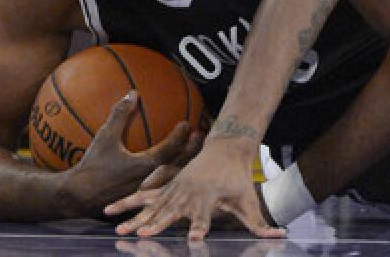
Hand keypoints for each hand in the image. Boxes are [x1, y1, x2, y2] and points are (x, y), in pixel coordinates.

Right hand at [59, 91, 201, 218]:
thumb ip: (120, 114)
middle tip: (200, 135)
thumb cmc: (92, 166)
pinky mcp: (142, 198)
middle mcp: (151, 179)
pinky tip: (169, 167)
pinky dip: (170, 174)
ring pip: (173, 177)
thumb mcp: (104, 137)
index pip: (171, 149)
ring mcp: (148, 191)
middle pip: (180, 165)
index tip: (187, 123)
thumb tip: (133, 92)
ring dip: (185, 163)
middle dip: (193, 150)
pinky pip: (162, 185)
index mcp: (146, 165)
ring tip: (192, 151)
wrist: (78, 197)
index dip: (181, 136)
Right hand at [105, 141, 283, 240]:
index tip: (193, 241)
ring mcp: (174, 190)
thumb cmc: (238, 178)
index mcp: (208, 198)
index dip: (199, 229)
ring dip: (134, 217)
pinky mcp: (166, 187)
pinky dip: (126, 203)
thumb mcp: (249, 200)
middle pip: (170, 212)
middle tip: (144, 235)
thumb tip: (280, 236)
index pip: (204, 217)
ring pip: (151, 206)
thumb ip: (260, 223)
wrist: (226, 148)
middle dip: (157, 224)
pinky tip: (108, 211)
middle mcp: (188, 194)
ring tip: (119, 230)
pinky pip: (143, 196)